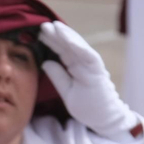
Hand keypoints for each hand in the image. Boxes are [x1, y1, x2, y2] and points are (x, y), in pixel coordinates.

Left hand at [38, 22, 138, 136]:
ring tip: (55, 27)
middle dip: (56, 35)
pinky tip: (69, 40)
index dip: (51, 42)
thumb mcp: (67, 91)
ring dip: (67, 36)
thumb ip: (58, 76)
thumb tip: (45, 62)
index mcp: (76, 67)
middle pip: (69, 46)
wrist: (105, 119)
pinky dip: (80, 47)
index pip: (62, 52)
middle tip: (42, 25)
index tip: (39, 34)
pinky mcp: (98, 72)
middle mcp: (84, 64)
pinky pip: (89, 57)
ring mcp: (92, 67)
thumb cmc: (87, 105)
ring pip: (79, 47)